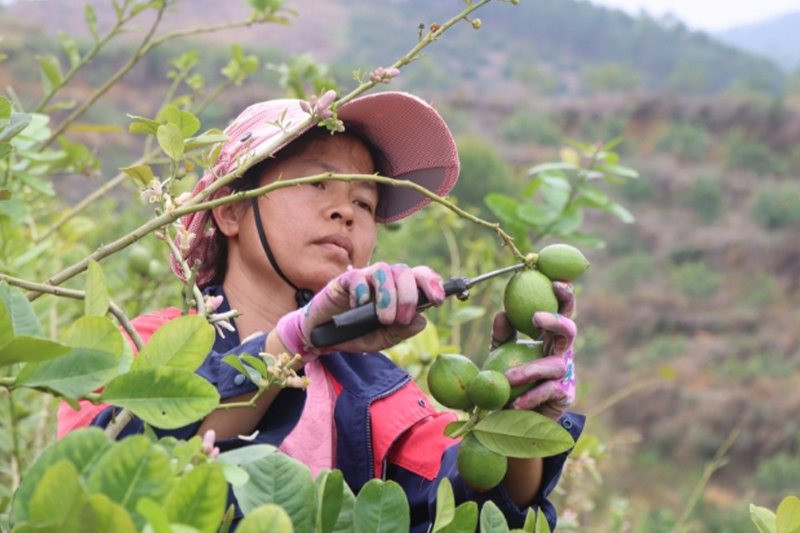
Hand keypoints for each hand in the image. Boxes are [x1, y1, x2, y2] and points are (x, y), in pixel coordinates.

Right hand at [276, 263, 444, 361]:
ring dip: (389, 295)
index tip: (437, 301)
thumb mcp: (383, 339)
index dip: (432, 283)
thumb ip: (402, 331)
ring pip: (384, 271)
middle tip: (403, 318)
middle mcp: (386, 280)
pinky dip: (363, 293)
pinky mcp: (345, 279)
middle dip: (409, 295)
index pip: (421, 276)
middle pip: (405, 271)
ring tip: (384, 319)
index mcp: (400, 290)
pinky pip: (359, 278)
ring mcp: (366, 278)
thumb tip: (422, 321)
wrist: (324, 337)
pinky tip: (358, 307)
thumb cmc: (357, 334)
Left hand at [490, 281, 576, 420]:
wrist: (518, 414)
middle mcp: (563, 351)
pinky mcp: (565, 396)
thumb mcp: (502, 352)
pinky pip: (548, 392)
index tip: (555, 282)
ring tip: (509, 378)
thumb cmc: (512, 377)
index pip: (562, 311)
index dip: (564, 296)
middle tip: (535, 317)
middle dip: (556, 320)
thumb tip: (502, 313)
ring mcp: (566, 374)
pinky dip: (530, 397)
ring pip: (554, 365)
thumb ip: (503, 335)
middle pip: (569, 330)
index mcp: (551, 336)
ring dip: (530, 370)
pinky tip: (514, 403)